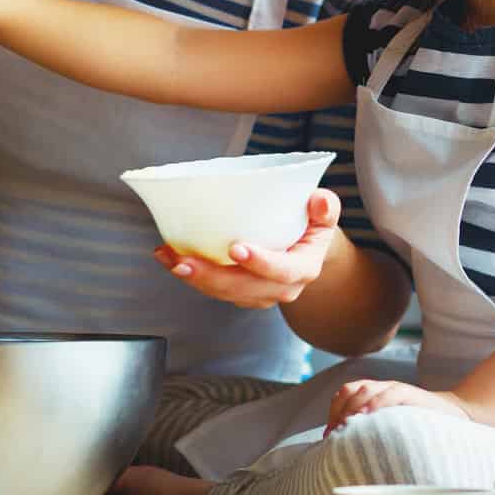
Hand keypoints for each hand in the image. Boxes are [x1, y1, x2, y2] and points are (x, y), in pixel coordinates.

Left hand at [154, 189, 341, 309]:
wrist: (306, 250)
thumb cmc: (312, 226)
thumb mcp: (324, 214)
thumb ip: (325, 207)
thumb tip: (318, 201)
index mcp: (303, 269)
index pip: (282, 272)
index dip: (260, 263)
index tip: (236, 248)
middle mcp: (280, 288)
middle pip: (244, 289)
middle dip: (211, 278)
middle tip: (183, 261)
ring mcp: (257, 294)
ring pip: (224, 292)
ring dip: (194, 278)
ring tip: (168, 257)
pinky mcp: (239, 292)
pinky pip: (214, 288)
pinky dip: (191, 274)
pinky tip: (169, 257)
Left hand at [327, 380, 473, 431]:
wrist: (452, 416)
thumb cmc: (416, 427)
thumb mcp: (389, 427)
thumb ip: (370, 433)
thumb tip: (343, 455)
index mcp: (373, 394)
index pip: (344, 393)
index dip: (333, 412)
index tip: (328, 436)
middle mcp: (381, 388)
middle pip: (350, 391)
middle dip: (339, 413)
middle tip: (335, 436)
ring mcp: (396, 389)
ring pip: (366, 389)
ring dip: (352, 407)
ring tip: (345, 426)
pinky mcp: (411, 394)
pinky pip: (391, 393)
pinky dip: (376, 402)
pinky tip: (368, 415)